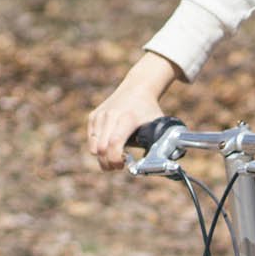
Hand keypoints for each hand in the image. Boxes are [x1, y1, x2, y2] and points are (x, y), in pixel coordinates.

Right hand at [87, 52, 179, 170]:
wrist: (137, 89)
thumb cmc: (149, 110)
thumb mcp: (158, 125)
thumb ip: (160, 144)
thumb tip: (162, 164)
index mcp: (127, 118)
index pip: (115, 143)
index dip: (115, 159)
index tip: (122, 166)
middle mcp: (110, 116)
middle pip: (101, 148)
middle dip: (108, 163)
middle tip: (118, 167)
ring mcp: (100, 115)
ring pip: (94, 146)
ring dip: (102, 158)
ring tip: (114, 158)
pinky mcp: (93, 116)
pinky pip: (91, 139)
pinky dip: (98, 148)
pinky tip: (109, 146)